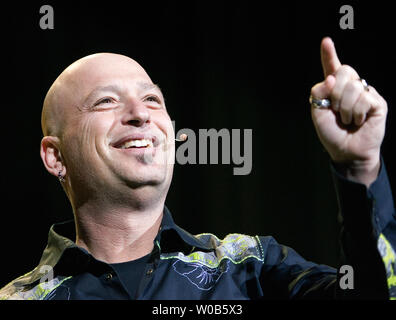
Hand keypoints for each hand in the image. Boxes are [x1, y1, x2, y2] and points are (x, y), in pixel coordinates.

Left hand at [310, 37, 387, 186]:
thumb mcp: (317, 113)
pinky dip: (356, 114)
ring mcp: (365, 93)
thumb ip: (318, 94)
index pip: (332, 67)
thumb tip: (330, 78)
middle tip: (336, 111)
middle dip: (335, 93)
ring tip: (347, 120)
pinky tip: (358, 121)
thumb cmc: (332, 133)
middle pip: (343, 71)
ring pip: (353, 86)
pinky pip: (364, 98)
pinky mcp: (377, 102)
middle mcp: (351, 87)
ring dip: (345, 108)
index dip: (329, 54)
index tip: (326, 41)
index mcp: (334, 88)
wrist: (346, 151)